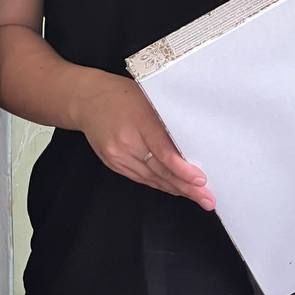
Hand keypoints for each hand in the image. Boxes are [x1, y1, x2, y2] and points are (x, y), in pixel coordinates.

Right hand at [74, 72, 215, 209]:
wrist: (87, 100)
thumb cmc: (122, 95)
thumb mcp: (149, 99)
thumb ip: (167, 121)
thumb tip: (192, 143)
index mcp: (139, 121)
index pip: (163, 152)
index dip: (183, 170)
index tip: (201, 180)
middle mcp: (126, 142)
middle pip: (160, 170)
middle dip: (186, 187)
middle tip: (207, 199)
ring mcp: (118, 155)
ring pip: (152, 179)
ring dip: (175, 189)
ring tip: (197, 197)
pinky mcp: (113, 163)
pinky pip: (140, 178)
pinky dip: (159, 184)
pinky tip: (174, 188)